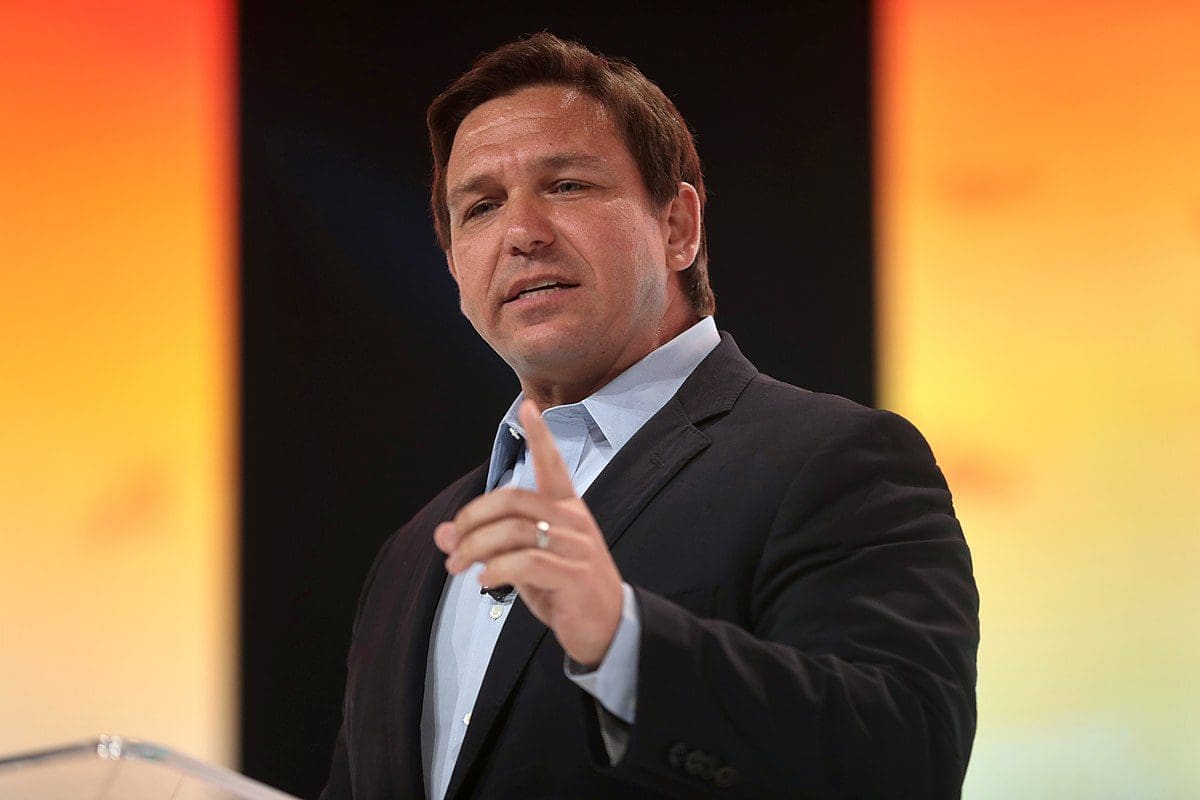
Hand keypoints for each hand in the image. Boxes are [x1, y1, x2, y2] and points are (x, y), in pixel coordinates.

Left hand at [434, 400, 623, 666]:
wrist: (607, 629)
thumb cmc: (564, 590)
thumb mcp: (522, 565)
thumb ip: (487, 546)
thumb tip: (442, 536)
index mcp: (566, 509)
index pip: (553, 465)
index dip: (540, 437)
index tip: (529, 407)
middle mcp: (573, 521)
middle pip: (514, 499)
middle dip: (472, 519)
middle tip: (452, 544)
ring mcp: (577, 548)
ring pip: (514, 531)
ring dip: (475, 549)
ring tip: (459, 568)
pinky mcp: (574, 576)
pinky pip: (526, 563)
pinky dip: (496, 570)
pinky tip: (484, 582)